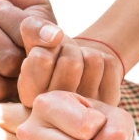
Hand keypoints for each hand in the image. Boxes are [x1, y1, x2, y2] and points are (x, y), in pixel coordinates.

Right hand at [0, 10, 122, 107]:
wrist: (77, 71)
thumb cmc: (51, 55)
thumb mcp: (34, 41)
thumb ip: (32, 30)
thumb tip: (56, 35)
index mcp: (29, 96)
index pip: (42, 58)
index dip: (49, 45)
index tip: (48, 53)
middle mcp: (56, 110)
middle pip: (71, 61)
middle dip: (70, 49)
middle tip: (67, 59)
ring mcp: (84, 110)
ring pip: (92, 60)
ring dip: (87, 53)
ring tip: (80, 67)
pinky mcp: (107, 103)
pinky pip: (109, 64)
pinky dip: (104, 60)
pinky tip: (93, 74)